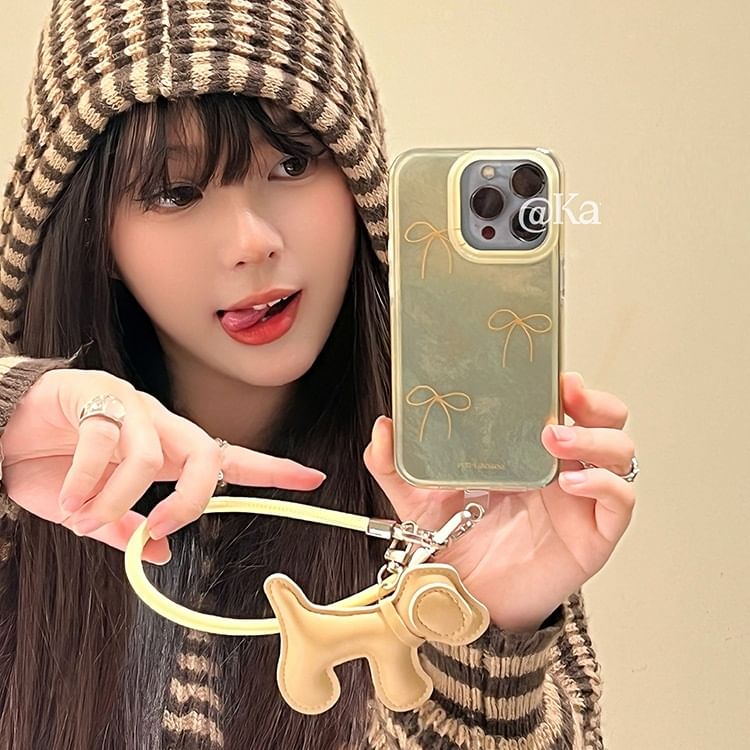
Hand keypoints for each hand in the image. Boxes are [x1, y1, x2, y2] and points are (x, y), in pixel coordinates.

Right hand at [1, 368, 326, 564]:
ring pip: (150, 456)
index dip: (271, 469)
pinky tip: (66, 497)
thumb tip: (157, 553)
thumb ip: (124, 526)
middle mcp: (159, 424)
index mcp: (167, 451)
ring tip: (86, 515)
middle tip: (158, 527)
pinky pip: (103, 441)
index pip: (230, 458)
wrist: (0, 428)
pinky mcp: (93, 393)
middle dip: (191, 500)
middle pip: (207, 456)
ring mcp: (129, 406)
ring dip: (118, 498)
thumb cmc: (50, 465)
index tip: (312, 478)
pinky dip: (86, 478)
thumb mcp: (90, 509)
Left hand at [363, 371, 635, 631]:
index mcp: (529, 451)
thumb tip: (383, 428)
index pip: (566, 405)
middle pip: (607, 419)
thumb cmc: (454, 542)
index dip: (567, 385)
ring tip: (555, 440)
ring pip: (620, 453)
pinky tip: (571, 482)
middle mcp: (562, 469)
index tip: (550, 373)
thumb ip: (394, 465)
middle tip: (564, 395)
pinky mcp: (593, 535)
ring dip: (595, 437)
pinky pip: (619, 502)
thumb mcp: (417, 497)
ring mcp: (581, 501)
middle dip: (593, 401)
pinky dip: (604, 484)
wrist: (464, 597)